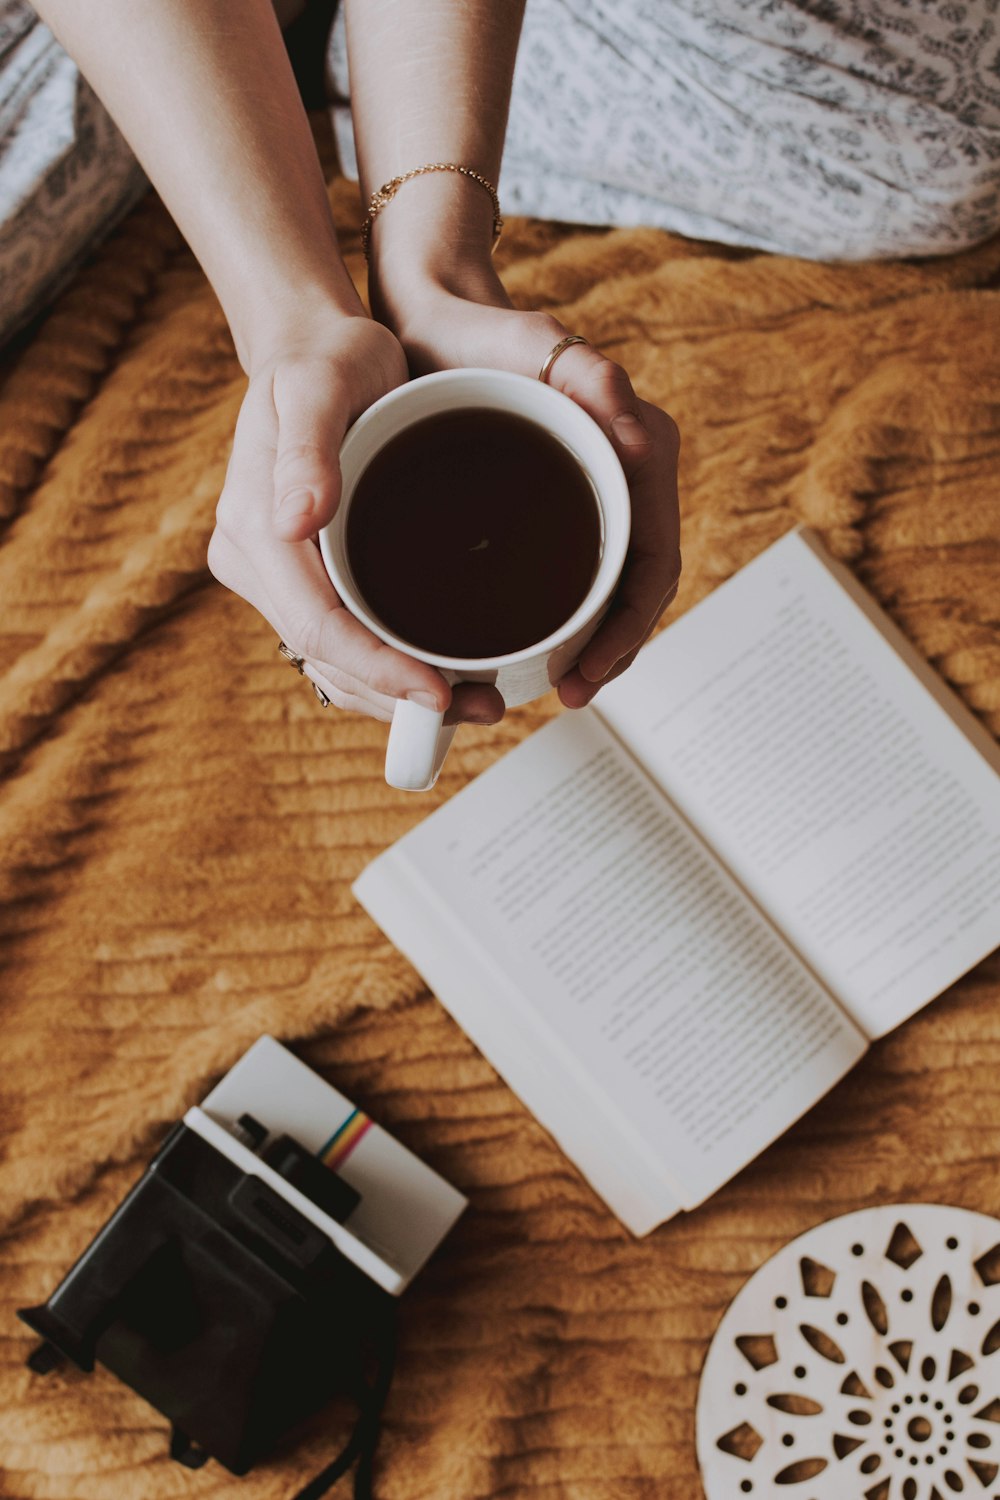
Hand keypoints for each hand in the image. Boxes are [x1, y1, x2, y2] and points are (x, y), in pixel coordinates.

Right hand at [207, 313, 505, 724]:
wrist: (317, 346)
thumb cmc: (325, 358)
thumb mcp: (320, 385)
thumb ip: (307, 449)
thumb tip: (295, 521)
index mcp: (255, 530)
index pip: (317, 628)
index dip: (379, 670)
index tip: (439, 692)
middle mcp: (257, 562)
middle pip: (328, 660)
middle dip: (401, 697)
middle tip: (483, 709)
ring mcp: (280, 574)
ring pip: (336, 662)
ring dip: (399, 695)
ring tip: (477, 703)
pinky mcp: (308, 574)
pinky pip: (346, 639)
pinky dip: (392, 666)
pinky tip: (444, 672)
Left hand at [375, 273, 680, 709]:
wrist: (433, 320)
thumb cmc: (478, 332)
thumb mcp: (530, 345)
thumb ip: (590, 376)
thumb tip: (645, 444)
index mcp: (638, 450)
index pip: (655, 563)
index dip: (630, 629)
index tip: (589, 673)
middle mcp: (625, 477)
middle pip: (639, 589)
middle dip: (615, 651)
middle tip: (569, 695)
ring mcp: (593, 494)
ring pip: (610, 591)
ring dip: (595, 647)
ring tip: (557, 688)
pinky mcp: (557, 506)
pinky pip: (578, 577)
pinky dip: (567, 621)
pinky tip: (535, 652)